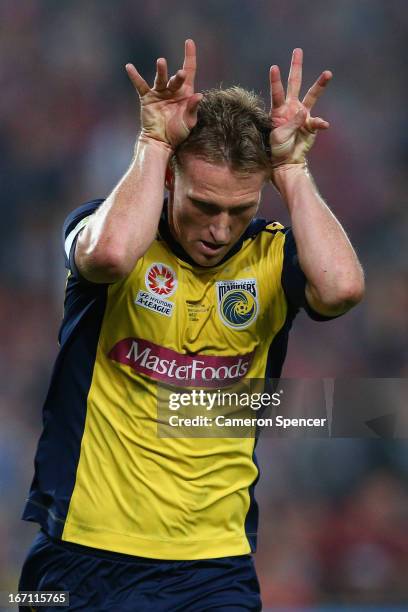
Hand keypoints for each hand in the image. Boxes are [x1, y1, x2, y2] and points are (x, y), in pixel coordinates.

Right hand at [126, 39, 202, 147]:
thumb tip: (199, 95)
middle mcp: (172, 90)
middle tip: (180, 75)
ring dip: (161, 71)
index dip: (189, 57)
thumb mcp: (189, 122)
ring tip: (161, 62)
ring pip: (160, 79)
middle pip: (176, 78)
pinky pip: (140, 86)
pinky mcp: (147, 98)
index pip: (189, 71)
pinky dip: (135, 77)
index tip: (188, 42)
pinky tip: (129, 67)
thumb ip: (193, 109)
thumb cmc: (177, 133)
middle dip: (178, 77)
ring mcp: (159, 93)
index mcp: (185, 93)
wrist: (161, 142)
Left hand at [269, 48, 331, 166]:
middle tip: (297, 50)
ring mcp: (302, 115)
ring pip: (312, 95)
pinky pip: (318, 121)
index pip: (276, 93)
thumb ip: (290, 124)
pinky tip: (324, 125)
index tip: (274, 67)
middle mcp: (291, 108)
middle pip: (294, 84)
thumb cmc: (277, 150)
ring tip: (328, 73)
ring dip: (320, 84)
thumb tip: (304, 112)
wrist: (287, 162)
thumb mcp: (279, 137)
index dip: (276, 81)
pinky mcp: (311, 125)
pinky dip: (321, 123)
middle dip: (296, 67)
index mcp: (278, 111)